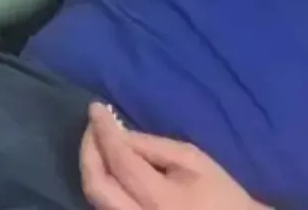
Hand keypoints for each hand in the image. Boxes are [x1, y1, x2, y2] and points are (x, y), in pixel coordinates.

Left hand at [80, 103, 261, 209]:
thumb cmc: (220, 194)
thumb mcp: (194, 160)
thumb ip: (154, 146)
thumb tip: (120, 134)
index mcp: (160, 200)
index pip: (120, 160)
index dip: (104, 131)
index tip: (96, 108)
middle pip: (96, 186)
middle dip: (88, 151)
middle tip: (94, 126)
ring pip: (95, 198)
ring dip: (93, 166)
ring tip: (99, 141)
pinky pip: (105, 205)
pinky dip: (102, 180)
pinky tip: (108, 163)